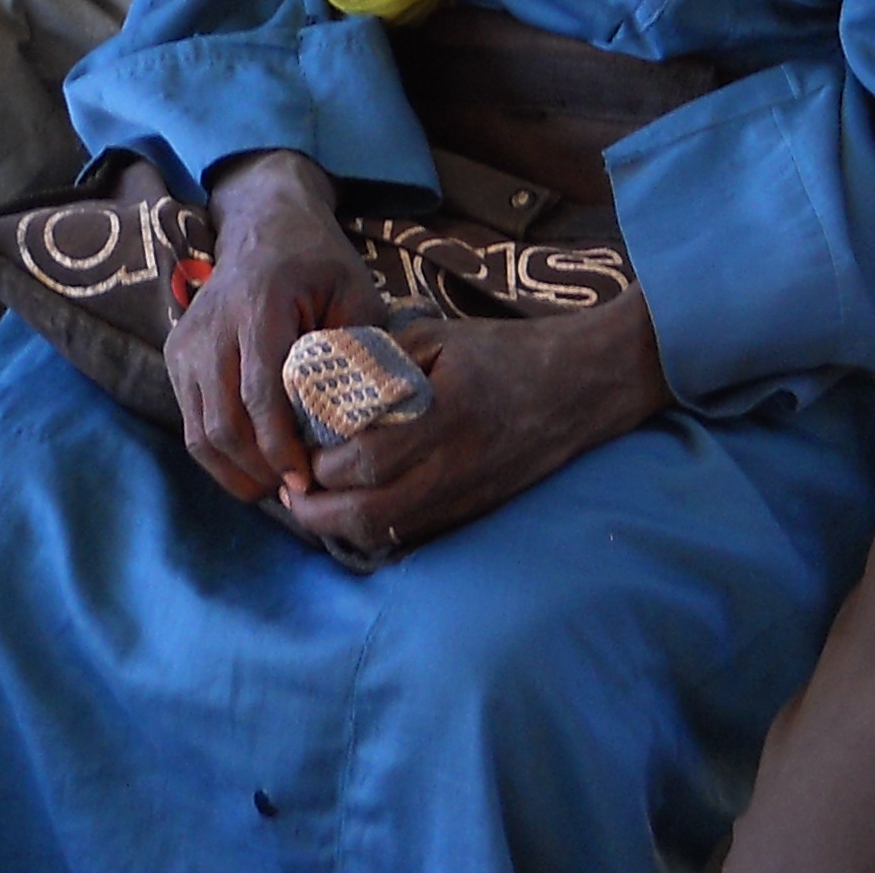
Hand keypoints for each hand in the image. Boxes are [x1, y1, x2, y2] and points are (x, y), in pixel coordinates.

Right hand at [164, 151, 383, 502]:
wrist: (264, 226)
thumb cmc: (318, 262)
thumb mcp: (354, 291)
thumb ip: (359, 349)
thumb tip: (364, 421)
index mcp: (259, 306)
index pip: (259, 395)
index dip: (279, 448)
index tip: (305, 481)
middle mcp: (212, 327)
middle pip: (222, 424)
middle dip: (258, 470)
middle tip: (294, 493)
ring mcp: (186, 343)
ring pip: (199, 433)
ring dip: (235, 471)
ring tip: (274, 487)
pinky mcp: (176, 357)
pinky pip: (190, 423)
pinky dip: (219, 455)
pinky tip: (253, 466)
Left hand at [285, 297, 670, 562]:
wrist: (581, 385)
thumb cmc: (506, 353)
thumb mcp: (440, 338)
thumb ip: (381, 359)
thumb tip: (321, 378)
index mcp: (443, 416)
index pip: (365, 462)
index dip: (321, 466)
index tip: (298, 453)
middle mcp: (454, 466)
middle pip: (369, 514)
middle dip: (318, 512)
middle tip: (292, 493)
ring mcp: (467, 496)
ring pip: (389, 535)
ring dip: (341, 529)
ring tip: (316, 507)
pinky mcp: (476, 511)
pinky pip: (416, 535)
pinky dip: (378, 532)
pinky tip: (358, 511)